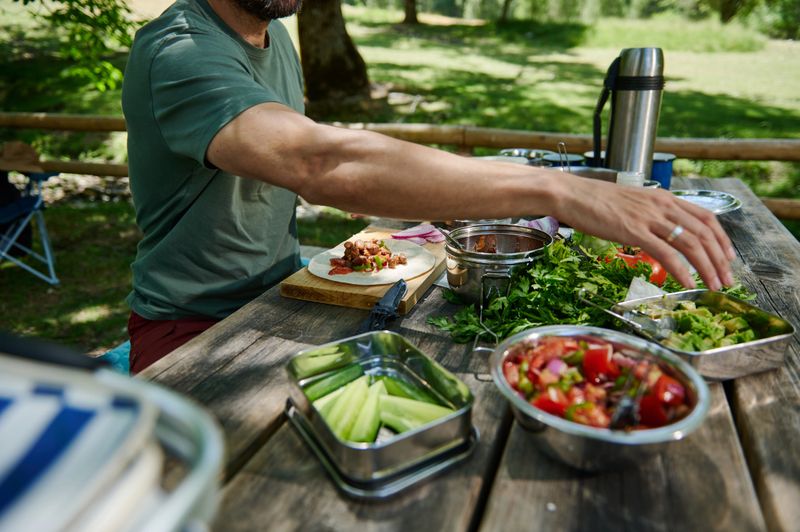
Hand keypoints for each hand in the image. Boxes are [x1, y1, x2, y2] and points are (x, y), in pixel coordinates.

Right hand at [554, 175, 734, 289]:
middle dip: (720, 259)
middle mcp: (661, 205)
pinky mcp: (634, 231)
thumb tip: (656, 232)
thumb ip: (647, 215)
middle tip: (726, 278)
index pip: (705, 216)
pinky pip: (666, 253)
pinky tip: (687, 283)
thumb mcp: (629, 203)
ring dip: (707, 267)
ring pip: (691, 243)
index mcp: (662, 198)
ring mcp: (649, 218)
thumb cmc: (592, 200)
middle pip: (704, 232)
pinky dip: (682, 270)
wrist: (570, 194)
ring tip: (713, 285)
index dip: (721, 238)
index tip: (727, 256)